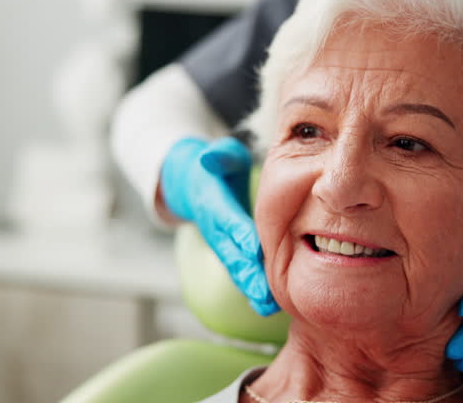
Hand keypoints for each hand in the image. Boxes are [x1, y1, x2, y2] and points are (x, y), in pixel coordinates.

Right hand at [161, 136, 279, 315]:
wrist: (192, 186)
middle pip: (231, 252)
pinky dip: (253, 289)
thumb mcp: (220, 154)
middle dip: (247, 273)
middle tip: (264, 293)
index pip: (227, 217)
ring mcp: (222, 243)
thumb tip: (208, 157)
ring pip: (236, 268)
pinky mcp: (231, 252)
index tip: (252, 248)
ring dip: (251, 288)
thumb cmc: (217, 167)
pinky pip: (242, 272)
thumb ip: (219, 156)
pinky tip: (270, 307)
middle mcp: (216, 227)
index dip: (239, 232)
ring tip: (268, 308)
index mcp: (214, 202)